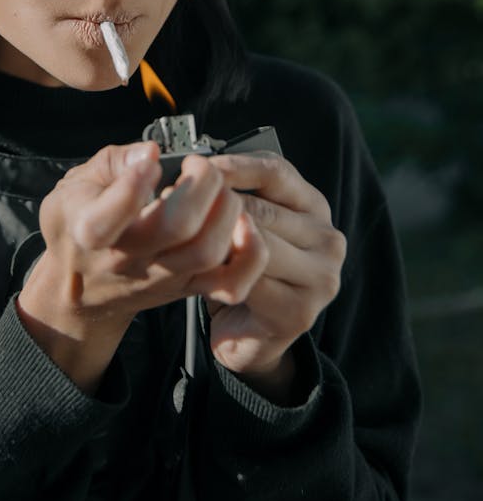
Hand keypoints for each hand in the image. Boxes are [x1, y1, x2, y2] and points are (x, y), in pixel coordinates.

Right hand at [16, 141, 267, 391]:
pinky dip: (250, 252)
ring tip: (217, 188)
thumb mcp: (74, 185)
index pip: (109, 219)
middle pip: (178, 228)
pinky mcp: (188, 287)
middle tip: (197, 165)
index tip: (150, 161)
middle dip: (201, 183)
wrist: (81, 287)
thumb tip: (151, 152)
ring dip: (226, 208)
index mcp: (89, 231)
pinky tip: (242, 222)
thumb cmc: (77, 225)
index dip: (133, 184)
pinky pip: (233, 282)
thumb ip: (113, 162)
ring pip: (209, 251)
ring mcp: (162, 277)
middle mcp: (128, 260)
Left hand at [203, 152, 346, 399]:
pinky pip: (252, 283)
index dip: (235, 166)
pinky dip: (221, 276)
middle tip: (174, 202)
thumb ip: (234, 195)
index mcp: (313, 206)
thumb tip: (196, 167)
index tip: (199, 166)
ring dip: (215, 242)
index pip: (277, 172)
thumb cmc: (241, 268)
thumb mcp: (243, 222)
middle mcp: (326, 238)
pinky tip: (199, 271)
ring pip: (257, 247)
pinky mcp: (301, 311)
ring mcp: (320, 277)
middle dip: (216, 206)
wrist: (250, 334)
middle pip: (263, 210)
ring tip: (181, 236)